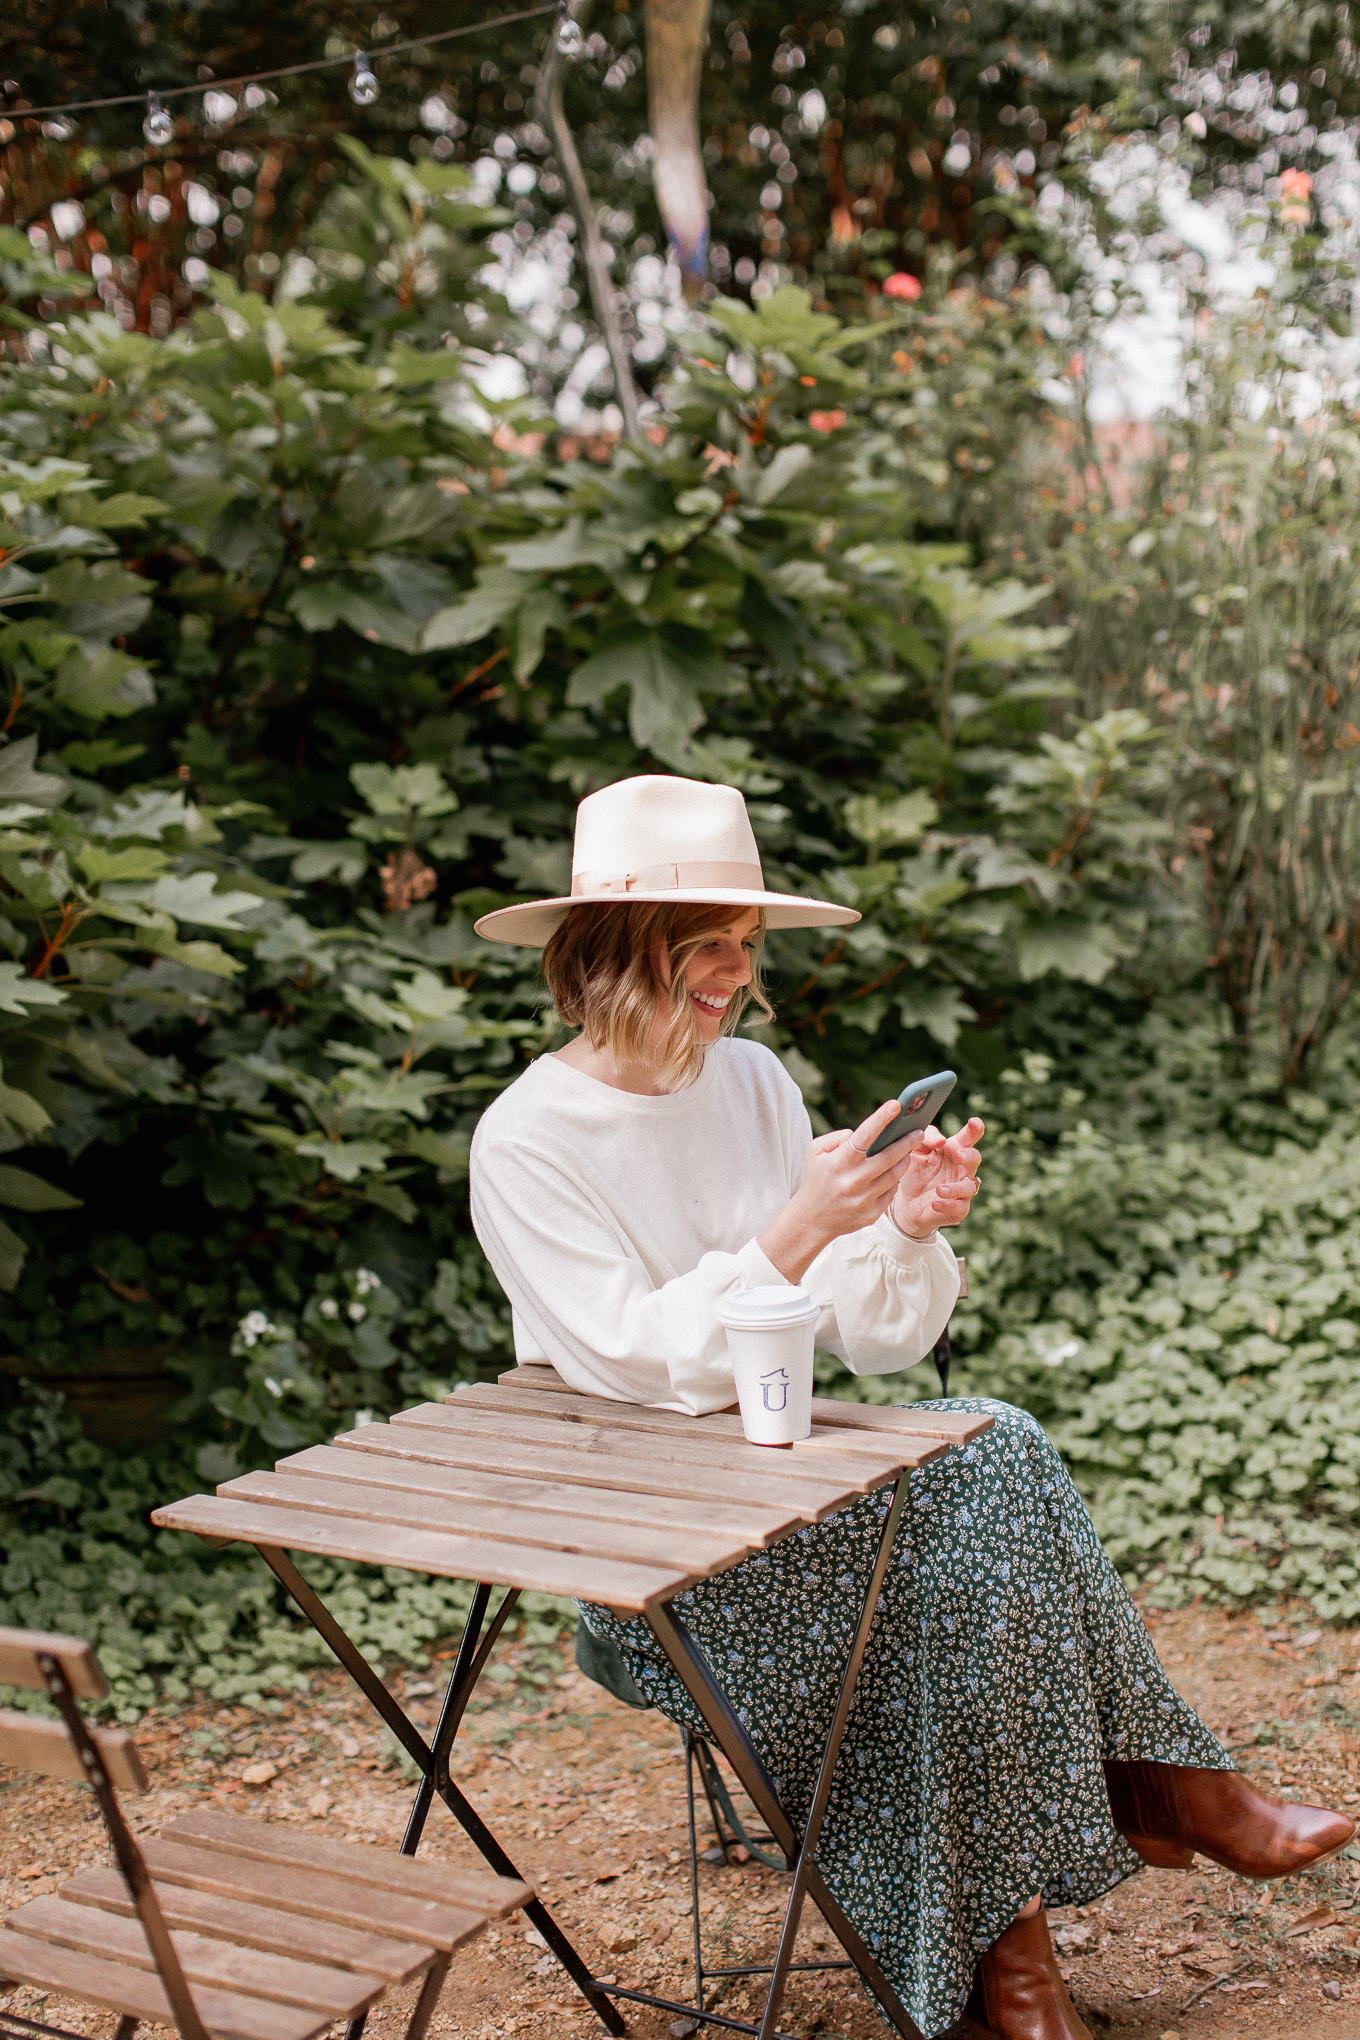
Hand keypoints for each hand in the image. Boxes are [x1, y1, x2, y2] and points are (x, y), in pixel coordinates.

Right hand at [758, 1097, 925, 1282]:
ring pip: (894, 1175)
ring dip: (905, 1160)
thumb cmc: (816, 1179)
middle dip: (907, 1141)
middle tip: (919, 1131)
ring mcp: (863, 1199)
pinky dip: (894, 1181)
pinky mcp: (871, 1214)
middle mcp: (853, 1180)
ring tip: (909, 1150)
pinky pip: (891, 1193)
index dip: (881, 1118)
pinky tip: (895, 1173)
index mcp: (839, 1162)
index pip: (864, 1135)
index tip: (897, 1104)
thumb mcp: (816, 1152)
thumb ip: (838, 1137)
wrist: (811, 1220)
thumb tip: (862, 1134)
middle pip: (889, 1156)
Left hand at [890, 1117, 983, 1238]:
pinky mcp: (957, 1210)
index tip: (975, 1122)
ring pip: (969, 1187)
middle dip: (969, 1156)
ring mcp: (962, 1190)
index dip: (975, 1129)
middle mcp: (962, 1169)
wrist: (907, 1202)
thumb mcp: (916, 1151)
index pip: (969, 1137)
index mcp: (954, 1150)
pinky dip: (948, 1205)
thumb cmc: (916, 1171)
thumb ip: (926, 1138)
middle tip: (958, 1155)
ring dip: (956, 1188)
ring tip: (939, 1189)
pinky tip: (935, 1203)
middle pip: (975, 1159)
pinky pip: (959, 1208)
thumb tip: (940, 1141)